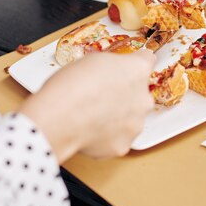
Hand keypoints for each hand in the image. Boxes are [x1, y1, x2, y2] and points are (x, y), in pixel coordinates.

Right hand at [18, 50, 155, 161]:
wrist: (58, 118)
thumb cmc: (70, 86)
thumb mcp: (92, 60)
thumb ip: (112, 66)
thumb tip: (114, 71)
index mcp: (137, 70)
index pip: (147, 61)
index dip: (135, 64)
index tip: (132, 67)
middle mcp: (143, 98)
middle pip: (139, 94)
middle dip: (125, 95)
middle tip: (101, 97)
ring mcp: (135, 124)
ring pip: (130, 119)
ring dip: (118, 117)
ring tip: (92, 116)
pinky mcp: (123, 145)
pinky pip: (117, 139)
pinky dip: (106, 137)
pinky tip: (90, 131)